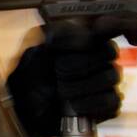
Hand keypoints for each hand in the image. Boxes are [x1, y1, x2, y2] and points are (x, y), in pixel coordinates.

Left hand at [6, 23, 121, 136]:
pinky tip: (73, 106)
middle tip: (58, 72)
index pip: (110, 24)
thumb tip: (84, 36)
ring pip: (111, 75)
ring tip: (61, 92)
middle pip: (110, 51)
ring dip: (82, 85)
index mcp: (83, 41)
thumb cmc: (29, 80)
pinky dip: (90, 103)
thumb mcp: (34, 53)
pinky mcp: (108, 106)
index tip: (96, 29)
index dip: (114, 23)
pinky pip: (112, 100)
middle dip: (81, 62)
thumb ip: (55, 38)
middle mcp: (99, 59)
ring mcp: (106, 82)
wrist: (23, 112)